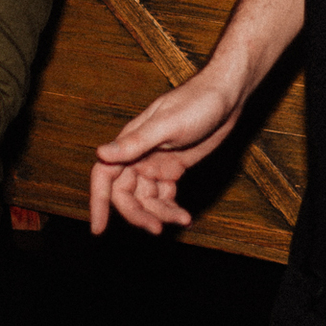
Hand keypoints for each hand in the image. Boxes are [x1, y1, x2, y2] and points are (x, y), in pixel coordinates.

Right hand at [89, 73, 245, 234]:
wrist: (227, 96)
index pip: (104, 176)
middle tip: (156, 229)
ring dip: (160, 213)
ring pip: (147, 199)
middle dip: (138, 214)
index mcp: (131, 142)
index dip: (98, 201)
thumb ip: (135, 142)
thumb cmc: (197, 103)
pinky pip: (165, 196)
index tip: (98, 229)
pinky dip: (171, 208)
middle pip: (126, 194)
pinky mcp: (174, 168)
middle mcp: (139, 155)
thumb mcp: (167, 124)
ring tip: (181, 219)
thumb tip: (100, 154)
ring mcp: (157, 163)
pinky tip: (185, 217)